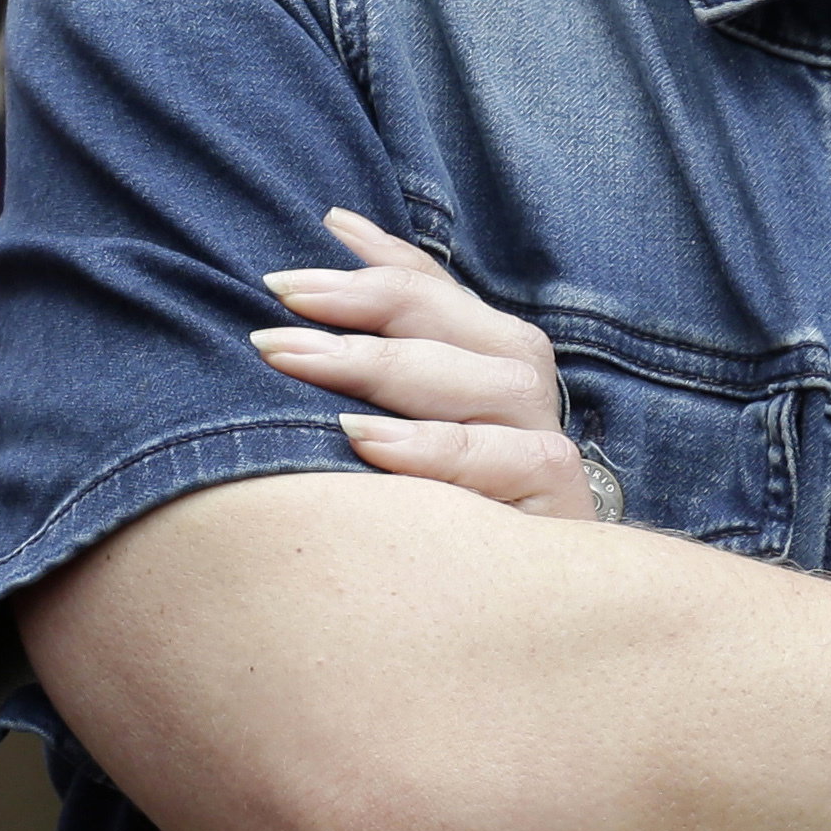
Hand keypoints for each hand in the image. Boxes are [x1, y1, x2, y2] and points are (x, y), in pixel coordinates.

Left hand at [249, 207, 596, 519]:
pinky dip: (429, 446)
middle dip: (353, 305)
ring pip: (471, 375)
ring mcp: (544, 430)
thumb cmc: (441, 507)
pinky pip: (496, 455)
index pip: (425, 286)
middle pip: (441, 317)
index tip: (279, 277)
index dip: (357, 268)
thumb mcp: (400, 423)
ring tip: (294, 359)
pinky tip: (362, 440)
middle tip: (273, 308)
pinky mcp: (557, 488)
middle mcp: (520, 376)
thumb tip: (331, 229)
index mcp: (485, 347)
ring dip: (376, 364)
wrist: (520, 600)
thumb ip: (375, 348)